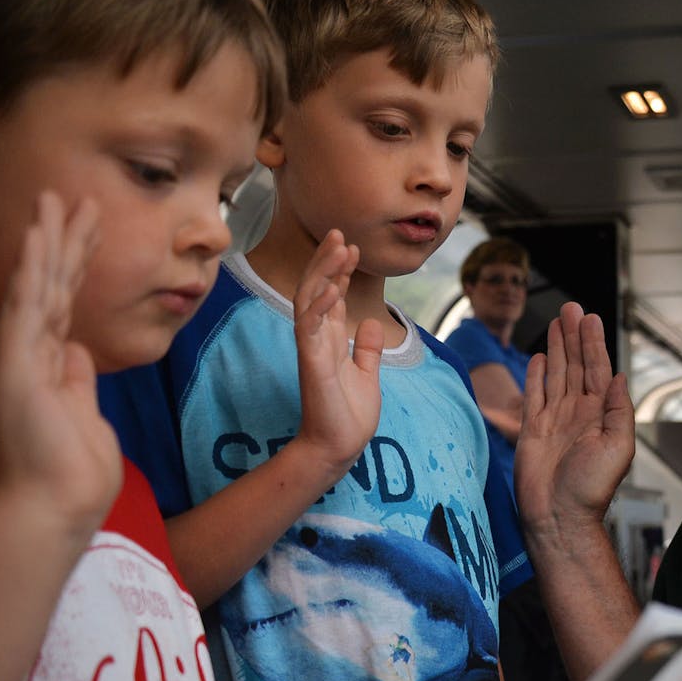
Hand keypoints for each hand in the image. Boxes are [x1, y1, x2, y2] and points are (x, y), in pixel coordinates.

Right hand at [0, 190, 120, 533]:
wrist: (50, 510)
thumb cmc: (69, 476)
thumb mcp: (83, 416)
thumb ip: (78, 381)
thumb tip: (79, 352)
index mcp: (39, 368)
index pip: (62, 306)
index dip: (74, 267)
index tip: (88, 233)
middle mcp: (20, 356)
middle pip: (50, 287)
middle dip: (67, 242)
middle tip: (80, 200)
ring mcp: (14, 357)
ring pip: (36, 285)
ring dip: (50, 240)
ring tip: (60, 199)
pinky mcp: (13, 362)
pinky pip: (26, 304)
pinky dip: (35, 267)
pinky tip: (42, 234)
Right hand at [292, 229, 383, 472]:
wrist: (339, 447)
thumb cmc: (348, 415)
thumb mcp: (366, 374)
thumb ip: (366, 349)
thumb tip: (371, 322)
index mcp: (329, 341)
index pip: (331, 296)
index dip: (339, 270)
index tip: (353, 247)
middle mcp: (316, 339)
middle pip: (316, 289)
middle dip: (328, 261)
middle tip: (341, 234)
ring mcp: (311, 349)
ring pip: (309, 300)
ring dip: (324, 272)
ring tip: (339, 248)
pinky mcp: (311, 363)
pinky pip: (310, 327)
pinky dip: (321, 305)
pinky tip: (334, 286)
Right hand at [513, 302, 633, 537]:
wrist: (558, 517)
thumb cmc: (591, 489)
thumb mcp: (617, 448)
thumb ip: (618, 410)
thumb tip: (617, 376)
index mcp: (600, 415)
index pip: (596, 370)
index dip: (593, 344)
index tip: (590, 318)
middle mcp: (578, 413)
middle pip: (575, 365)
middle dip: (574, 336)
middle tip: (572, 308)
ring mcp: (554, 420)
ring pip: (556, 375)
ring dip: (557, 348)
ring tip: (557, 322)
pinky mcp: (532, 431)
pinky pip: (533, 396)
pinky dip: (536, 376)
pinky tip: (539, 358)